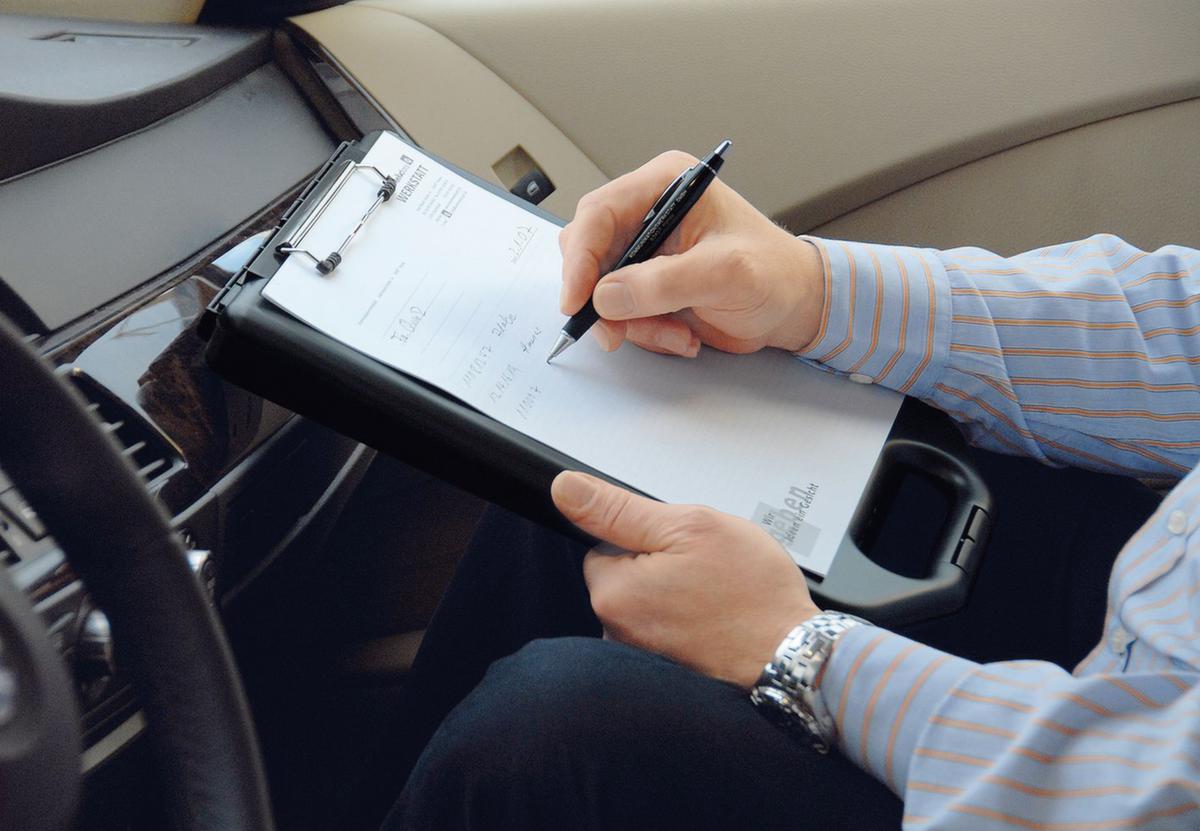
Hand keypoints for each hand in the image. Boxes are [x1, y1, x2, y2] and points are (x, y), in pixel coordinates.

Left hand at [551, 471, 820, 688]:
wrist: (795, 657)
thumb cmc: (751, 594)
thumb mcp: (689, 527)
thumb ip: (620, 509)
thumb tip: (565, 489)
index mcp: (613, 594)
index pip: (603, 545)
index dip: (647, 537)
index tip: (682, 546)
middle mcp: (616, 632)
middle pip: (625, 574)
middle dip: (662, 564)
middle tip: (707, 570)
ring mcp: (640, 655)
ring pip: (649, 600)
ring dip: (677, 592)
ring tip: (717, 596)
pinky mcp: (665, 672)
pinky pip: (666, 628)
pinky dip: (688, 620)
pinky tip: (718, 619)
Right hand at [559, 151, 824, 356]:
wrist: (794, 306)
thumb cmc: (774, 274)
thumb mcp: (724, 274)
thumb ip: (664, 282)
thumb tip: (606, 295)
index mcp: (666, 186)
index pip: (599, 213)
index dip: (580, 258)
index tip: (576, 300)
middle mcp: (648, 212)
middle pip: (588, 251)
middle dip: (602, 299)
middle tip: (617, 333)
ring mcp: (644, 250)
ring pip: (600, 289)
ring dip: (632, 322)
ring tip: (677, 333)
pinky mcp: (646, 282)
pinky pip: (619, 312)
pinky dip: (644, 331)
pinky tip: (682, 333)